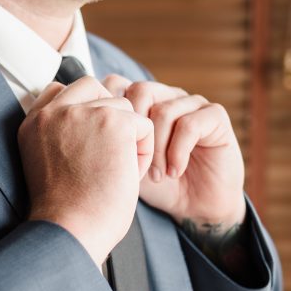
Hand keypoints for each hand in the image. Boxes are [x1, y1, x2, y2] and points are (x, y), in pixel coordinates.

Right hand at [18, 76, 153, 266]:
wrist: (70, 232)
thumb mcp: (48, 165)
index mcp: (32, 123)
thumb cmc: (65, 214)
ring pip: (122, 106)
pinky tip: (127, 175)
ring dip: (128, 137)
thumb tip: (95, 123)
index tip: (89, 141)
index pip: (59, 90)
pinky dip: (143, 151)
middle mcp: (53, 112)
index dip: (82, 109)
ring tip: (116, 172)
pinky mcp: (113, 122)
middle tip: (109, 153)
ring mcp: (82, 113)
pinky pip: (144, 125)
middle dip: (108, 114)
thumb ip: (61, 136)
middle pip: (93, 86)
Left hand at [101, 74, 245, 228]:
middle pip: (139, 91)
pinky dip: (177, 152)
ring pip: (164, 110)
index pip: (116, 83)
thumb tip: (75, 126)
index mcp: (141, 101)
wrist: (195, 208)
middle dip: (133, 132)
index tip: (109, 149)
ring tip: (156, 176)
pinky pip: (190, 124)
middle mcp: (166, 96)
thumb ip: (104, 139)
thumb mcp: (123, 162)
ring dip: (157, 149)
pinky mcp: (215, 116)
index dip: (110, 113)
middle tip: (134, 164)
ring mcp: (191, 103)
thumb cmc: (157, 186)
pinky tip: (173, 172)